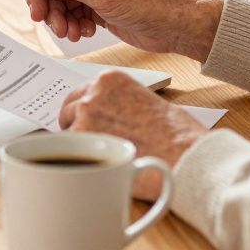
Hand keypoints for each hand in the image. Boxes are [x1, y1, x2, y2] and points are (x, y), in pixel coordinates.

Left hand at [60, 71, 208, 200]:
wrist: (183, 155)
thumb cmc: (177, 134)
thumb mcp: (149, 104)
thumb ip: (123, 106)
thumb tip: (114, 120)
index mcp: (110, 80)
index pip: (83, 93)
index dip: (84, 112)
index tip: (87, 122)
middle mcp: (94, 92)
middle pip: (69, 110)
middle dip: (75, 126)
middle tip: (87, 144)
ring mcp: (85, 115)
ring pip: (66, 131)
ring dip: (77, 145)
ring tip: (95, 161)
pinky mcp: (82, 140)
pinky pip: (69, 151)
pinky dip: (78, 162)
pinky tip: (94, 170)